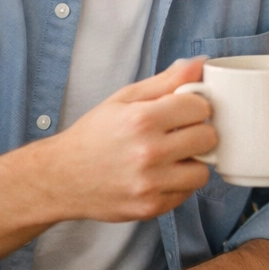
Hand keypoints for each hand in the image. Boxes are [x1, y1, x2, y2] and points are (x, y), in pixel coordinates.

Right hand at [35, 58, 216, 222]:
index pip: (200, 107)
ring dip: (192, 162)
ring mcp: (150, 183)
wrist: (61, 178)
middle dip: (197, 132)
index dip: (194, 107)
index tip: (183, 111)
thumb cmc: (94, 135)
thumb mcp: (124, 99)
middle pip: (208, 138)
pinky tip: (161, 174)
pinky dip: (180, 183)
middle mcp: (148, 152)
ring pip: (204, 171)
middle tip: (179, 133)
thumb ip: (166, 81)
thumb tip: (201, 63)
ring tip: (172, 156)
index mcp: (142, 119)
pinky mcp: (151, 206)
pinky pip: (188, 193)